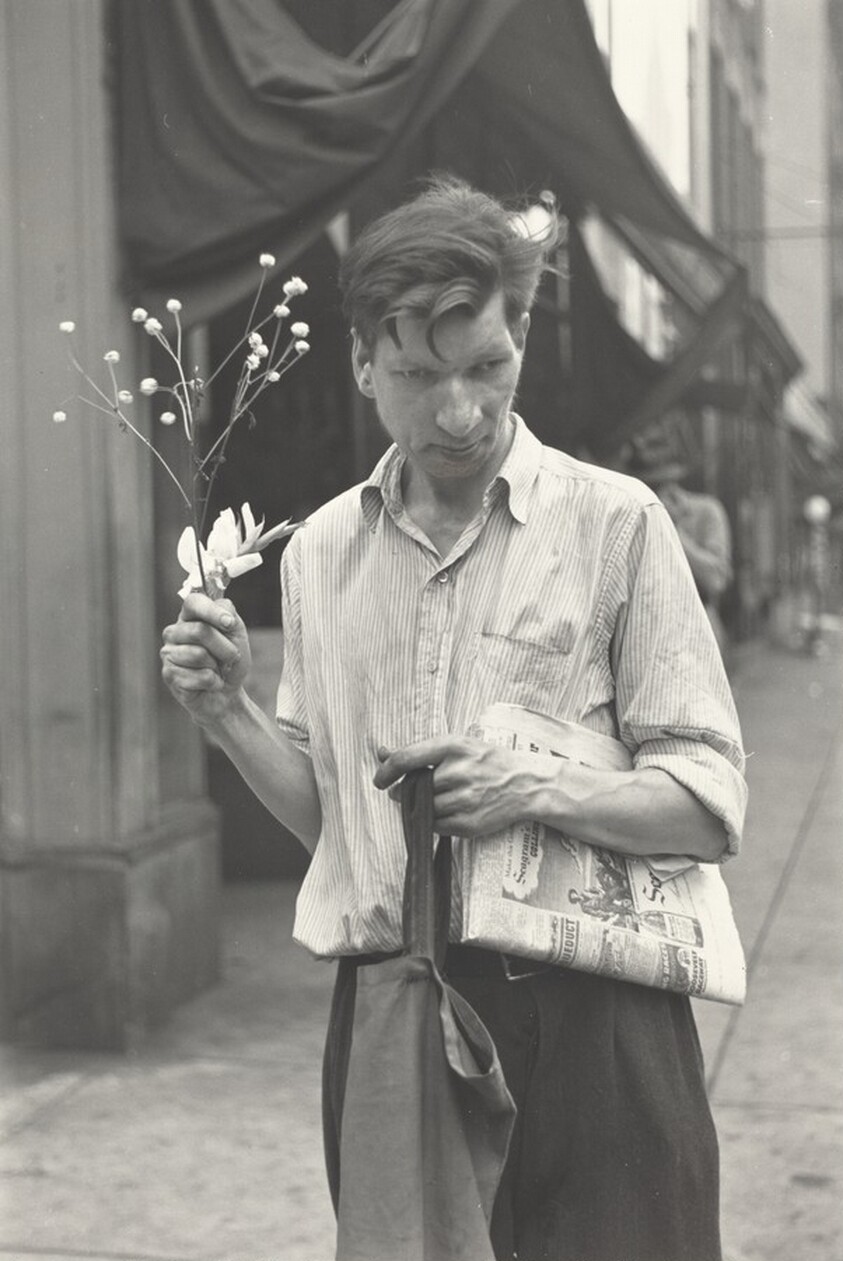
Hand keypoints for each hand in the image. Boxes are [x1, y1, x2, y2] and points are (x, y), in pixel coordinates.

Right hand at [160, 593, 250, 725]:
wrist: (227, 693)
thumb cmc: (230, 662)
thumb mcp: (237, 634)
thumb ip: (230, 616)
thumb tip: (223, 612)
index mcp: (190, 617)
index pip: (193, 602)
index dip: (212, 611)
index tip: (229, 624)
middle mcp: (174, 632)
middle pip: (199, 631)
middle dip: (224, 647)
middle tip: (231, 657)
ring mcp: (168, 653)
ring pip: (198, 655)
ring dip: (218, 667)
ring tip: (216, 670)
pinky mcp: (169, 675)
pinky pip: (198, 676)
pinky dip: (213, 682)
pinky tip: (208, 683)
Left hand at [374, 735, 547, 838]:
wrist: (528, 784)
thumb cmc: (488, 761)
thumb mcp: (457, 746)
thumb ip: (419, 752)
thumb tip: (381, 753)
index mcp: (454, 746)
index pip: (406, 758)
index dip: (385, 771)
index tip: (379, 780)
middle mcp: (458, 772)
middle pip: (413, 789)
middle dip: (407, 792)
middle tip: (417, 790)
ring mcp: (464, 800)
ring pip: (424, 809)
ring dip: (422, 808)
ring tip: (440, 799)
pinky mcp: (469, 824)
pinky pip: (436, 826)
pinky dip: (435, 821)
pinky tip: (450, 811)